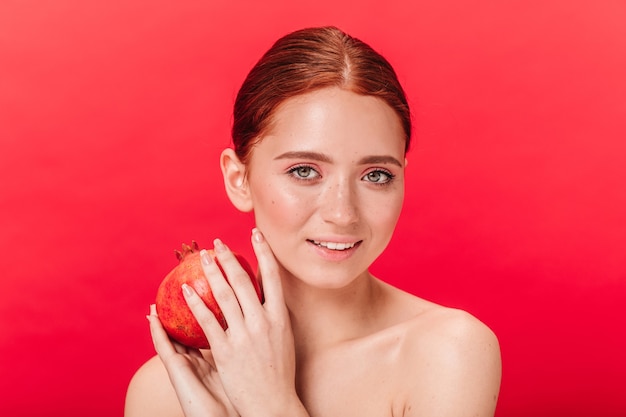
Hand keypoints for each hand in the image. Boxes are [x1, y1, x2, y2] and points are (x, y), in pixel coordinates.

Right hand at [148, 305, 238, 416]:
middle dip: (180, 317)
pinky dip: (156, 330)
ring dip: (162, 319)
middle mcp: (196, 362)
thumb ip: (249, 347)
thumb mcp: (247, 364)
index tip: (202, 298)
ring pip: (170, 339)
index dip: (201, 318)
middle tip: (178, 294)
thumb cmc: (246, 395)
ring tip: (157, 300)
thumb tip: (264, 326)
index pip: (204, 336)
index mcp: (212, 361)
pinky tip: (152, 315)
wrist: (236, 416)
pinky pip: (164, 346)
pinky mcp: (177, 370)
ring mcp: (185, 366)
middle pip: (184, 336)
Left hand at [182, 228, 306, 416]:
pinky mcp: (225, 351)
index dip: (264, 252)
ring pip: (223, 296)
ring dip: (211, 273)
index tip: (255, 234)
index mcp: (280, 317)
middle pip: (243, 281)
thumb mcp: (284, 337)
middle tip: (218, 243)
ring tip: (203, 257)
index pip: (272, 277)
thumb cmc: (279, 370)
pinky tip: (186, 290)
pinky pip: (207, 321)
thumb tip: (267, 289)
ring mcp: (244, 336)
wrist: (272, 404)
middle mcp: (263, 323)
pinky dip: (195, 303)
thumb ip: (273, 312)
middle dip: (229, 258)